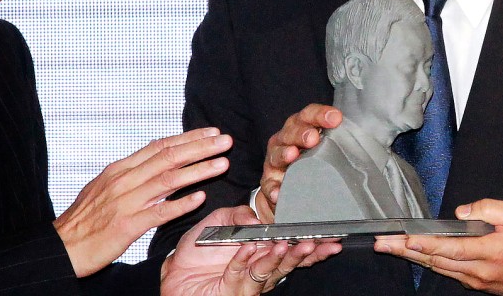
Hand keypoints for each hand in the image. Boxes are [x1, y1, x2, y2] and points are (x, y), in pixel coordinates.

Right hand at [54, 128, 232, 276]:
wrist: (61, 247)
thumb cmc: (84, 219)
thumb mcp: (105, 186)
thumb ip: (132, 172)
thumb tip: (155, 159)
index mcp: (121, 169)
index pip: (160, 146)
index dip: (188, 137)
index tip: (211, 132)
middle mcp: (125, 180)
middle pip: (169, 157)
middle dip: (201, 147)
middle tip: (225, 141)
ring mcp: (127, 201)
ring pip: (169, 180)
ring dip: (199, 170)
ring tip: (222, 164)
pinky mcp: (128, 225)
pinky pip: (159, 212)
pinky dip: (181, 203)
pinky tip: (199, 197)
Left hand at [161, 205, 341, 295]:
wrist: (174, 273)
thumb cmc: (199, 250)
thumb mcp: (219, 221)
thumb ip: (238, 214)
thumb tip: (257, 216)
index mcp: (263, 250)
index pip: (292, 246)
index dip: (312, 243)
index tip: (329, 235)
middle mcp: (260, 268)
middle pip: (289, 262)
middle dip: (306, 253)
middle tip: (319, 243)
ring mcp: (248, 282)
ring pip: (271, 271)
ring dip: (283, 257)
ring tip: (292, 245)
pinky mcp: (233, 290)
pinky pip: (242, 274)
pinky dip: (245, 260)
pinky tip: (249, 248)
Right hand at [256, 104, 341, 222]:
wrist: (289, 187)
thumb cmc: (311, 162)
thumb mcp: (324, 149)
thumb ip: (339, 144)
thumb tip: (366, 145)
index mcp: (301, 128)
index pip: (309, 115)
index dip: (321, 114)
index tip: (335, 118)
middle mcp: (286, 140)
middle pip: (291, 131)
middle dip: (302, 133)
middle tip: (313, 138)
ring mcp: (275, 160)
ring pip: (277, 153)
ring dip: (284, 153)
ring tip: (292, 156)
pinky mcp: (269, 182)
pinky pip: (269, 185)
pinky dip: (273, 189)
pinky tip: (279, 192)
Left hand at [374, 199, 502, 295]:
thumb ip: (491, 209)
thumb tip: (462, 211)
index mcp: (492, 251)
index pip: (451, 247)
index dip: (426, 243)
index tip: (405, 239)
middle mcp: (480, 270)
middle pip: (437, 260)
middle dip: (406, 251)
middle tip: (381, 243)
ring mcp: (477, 280)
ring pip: (439, 268)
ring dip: (413, 258)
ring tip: (390, 248)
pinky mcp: (478, 283)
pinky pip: (449, 272)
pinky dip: (430, 263)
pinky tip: (416, 255)